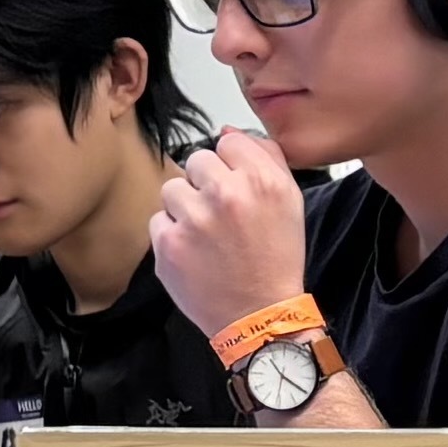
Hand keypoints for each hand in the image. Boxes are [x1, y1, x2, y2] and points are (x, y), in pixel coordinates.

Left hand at [151, 127, 307, 338]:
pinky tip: (194, 252)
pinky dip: (172, 235)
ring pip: (173, 189)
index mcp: (262, 180)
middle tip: (221, 214)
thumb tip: (228, 132)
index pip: (227, 143)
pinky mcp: (168, 244)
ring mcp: (194, 219)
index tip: (236, 188)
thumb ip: (265, 157)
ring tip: (206, 234)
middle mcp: (228, 194)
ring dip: (185, 207)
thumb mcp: (289, 201)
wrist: (260, 314)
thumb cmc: (276, 258)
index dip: (231, 166)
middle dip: (205, 184)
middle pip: (196, 160)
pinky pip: (158, 221)